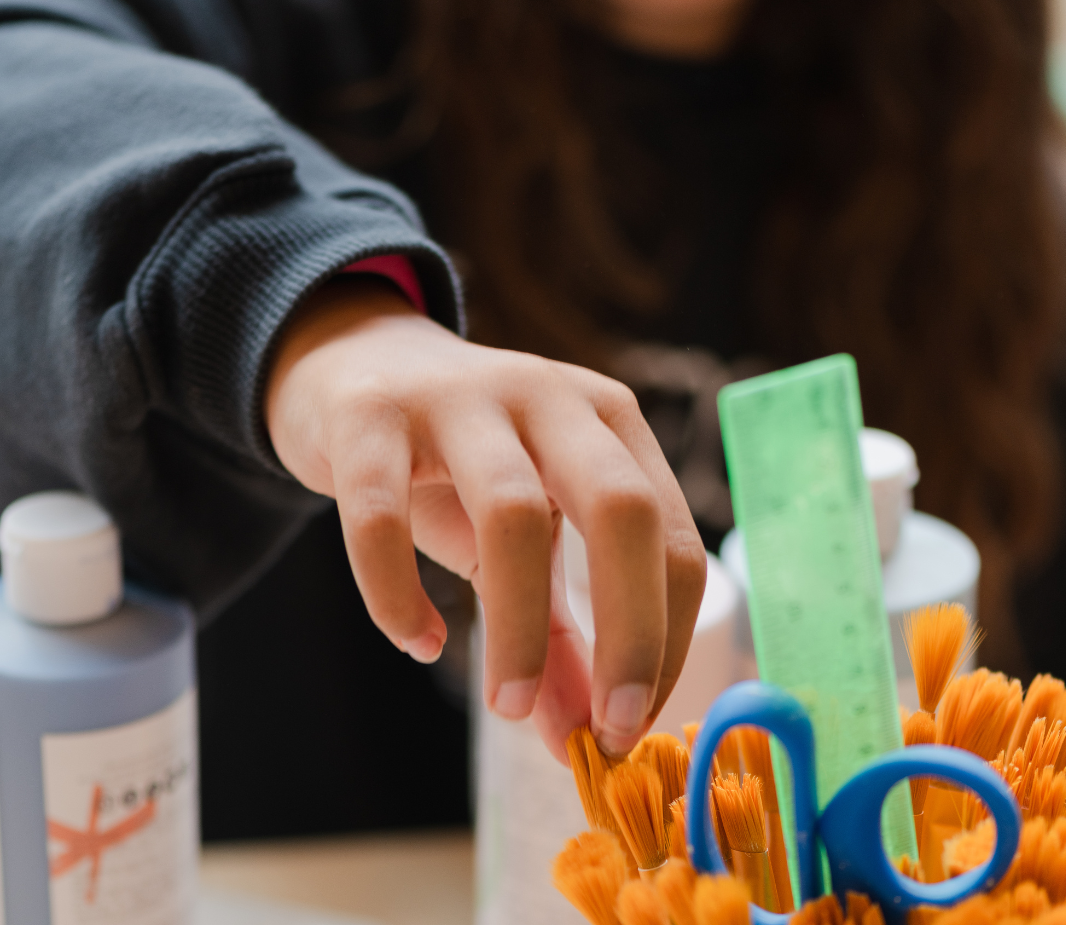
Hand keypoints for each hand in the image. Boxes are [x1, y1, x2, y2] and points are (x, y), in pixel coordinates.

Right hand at [264, 278, 706, 760]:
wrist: (357, 367)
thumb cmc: (458, 462)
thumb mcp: (525, 535)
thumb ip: (558, 631)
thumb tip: (579, 733)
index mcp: (608, 421)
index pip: (672, 536)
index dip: (664, 640)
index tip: (629, 724)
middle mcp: (548, 397)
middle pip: (621, 509)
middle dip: (630, 631)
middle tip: (607, 729)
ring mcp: (458, 397)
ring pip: (510, 513)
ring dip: (518, 629)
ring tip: (508, 706)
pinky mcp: (370, 417)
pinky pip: (381, 517)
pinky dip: (398, 594)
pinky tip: (417, 640)